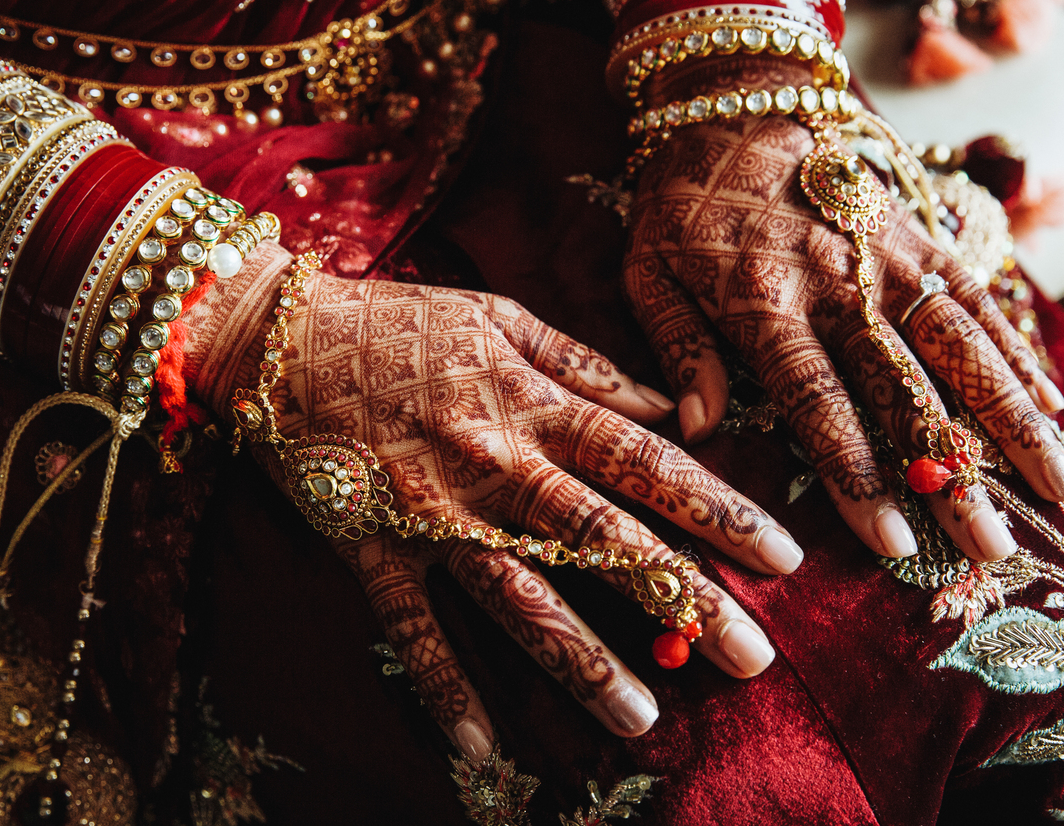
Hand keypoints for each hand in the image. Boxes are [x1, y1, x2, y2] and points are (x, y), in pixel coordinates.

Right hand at [185, 244, 801, 760]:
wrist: (280, 339)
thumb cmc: (402, 323)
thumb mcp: (502, 317)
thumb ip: (587, 366)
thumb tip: (667, 406)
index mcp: (536, 404)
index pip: (648, 462)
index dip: (720, 509)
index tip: (783, 559)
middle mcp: (496, 466)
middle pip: (603, 539)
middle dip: (682, 599)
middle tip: (750, 658)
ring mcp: (434, 514)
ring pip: (518, 596)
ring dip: (581, 659)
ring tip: (642, 717)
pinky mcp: (372, 548)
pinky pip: (411, 627)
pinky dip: (442, 685)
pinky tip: (481, 747)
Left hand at [622, 60, 1063, 564]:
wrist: (732, 103)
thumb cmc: (681, 202)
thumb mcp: (647, 271)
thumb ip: (676, 348)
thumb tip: (697, 429)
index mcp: (764, 304)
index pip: (817, 403)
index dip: (856, 473)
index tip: (893, 538)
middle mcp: (836, 285)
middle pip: (904, 390)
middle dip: (949, 471)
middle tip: (990, 543)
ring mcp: (886, 257)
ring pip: (960, 346)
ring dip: (1010, 421)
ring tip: (1055, 487)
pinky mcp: (916, 233)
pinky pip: (973, 295)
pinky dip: (1013, 349)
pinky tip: (1049, 401)